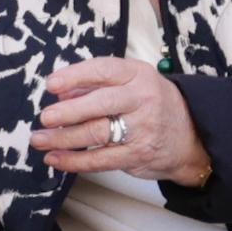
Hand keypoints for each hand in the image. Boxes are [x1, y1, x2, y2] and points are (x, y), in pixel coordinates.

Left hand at [32, 56, 207, 184]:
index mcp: (138, 75)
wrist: (191, 137)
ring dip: (63, 138)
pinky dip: (74, 161)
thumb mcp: (132, 84)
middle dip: (68, 111)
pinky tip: (56, 158)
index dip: (75, 75)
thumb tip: (60, 92)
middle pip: (100, 103)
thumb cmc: (152, 105)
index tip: (52, 84)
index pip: (104, 70)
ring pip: (96, 133)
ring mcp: (141, 128)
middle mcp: (142, 99)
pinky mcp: (137, 155)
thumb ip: (97, 85)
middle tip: (45, 117)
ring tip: (40, 139)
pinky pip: (100, 160)